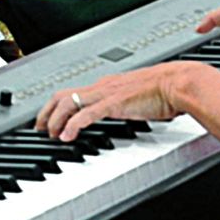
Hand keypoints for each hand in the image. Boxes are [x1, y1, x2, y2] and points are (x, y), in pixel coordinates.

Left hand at [37, 61, 204, 141]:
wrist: (180, 83)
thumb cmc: (165, 91)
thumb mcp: (136, 99)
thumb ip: (124, 106)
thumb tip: (120, 115)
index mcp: (106, 85)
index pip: (71, 92)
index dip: (55, 106)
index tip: (48, 119)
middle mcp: (102, 86)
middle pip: (61, 94)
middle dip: (46, 112)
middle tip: (39, 129)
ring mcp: (107, 93)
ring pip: (68, 102)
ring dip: (55, 119)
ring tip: (49, 134)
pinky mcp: (115, 103)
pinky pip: (87, 114)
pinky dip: (73, 125)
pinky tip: (66, 137)